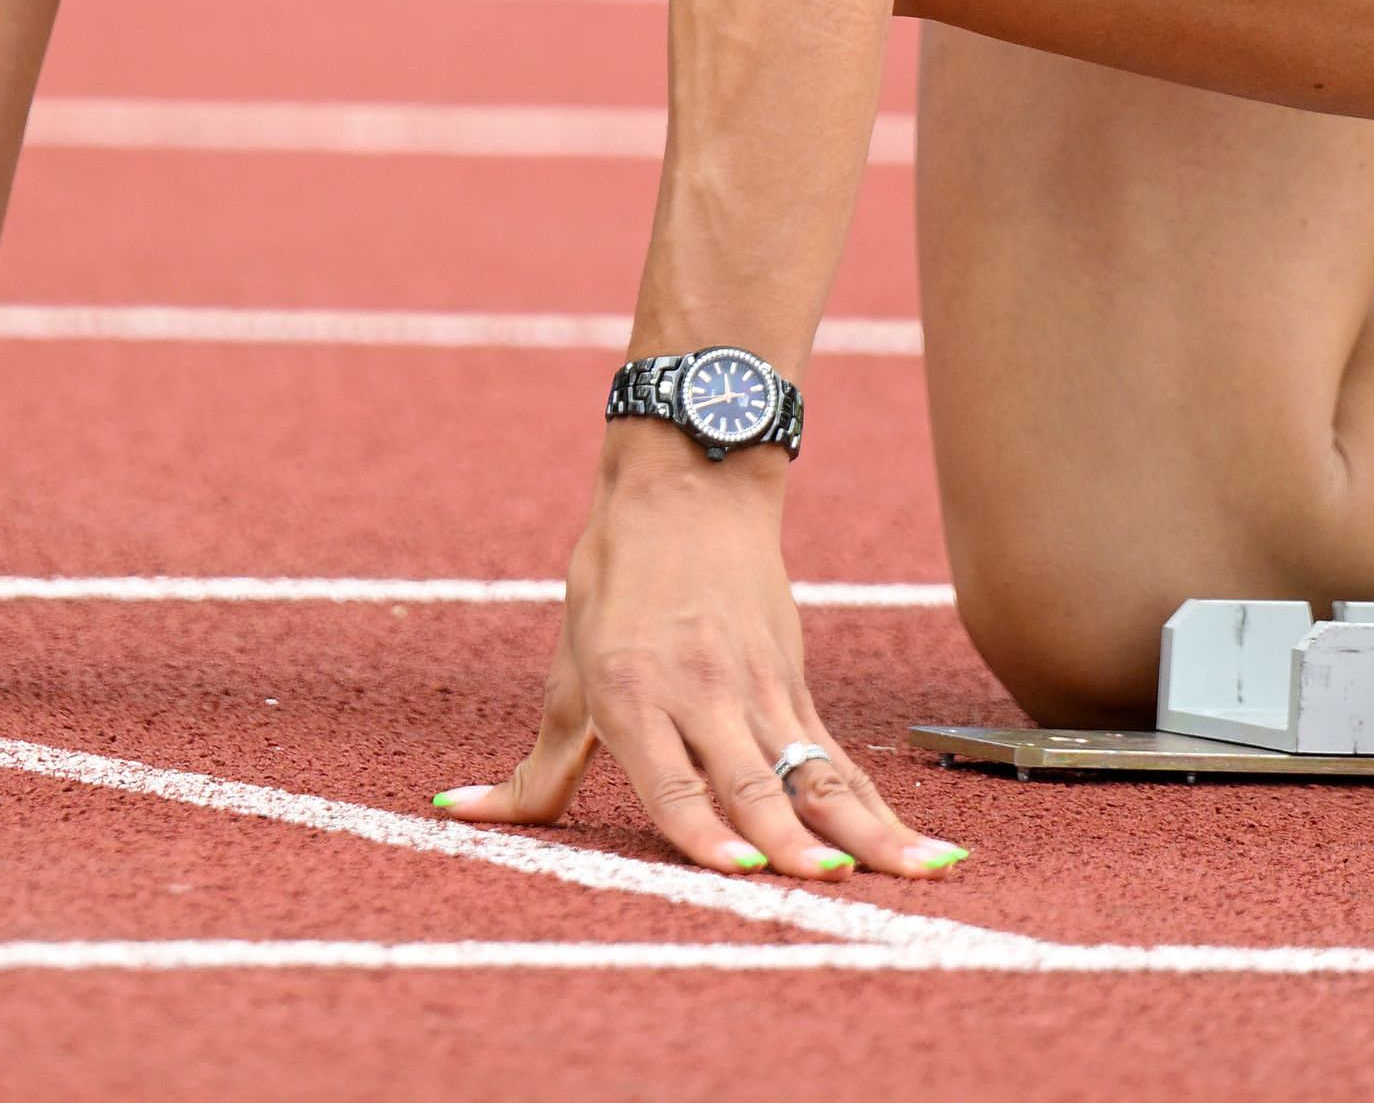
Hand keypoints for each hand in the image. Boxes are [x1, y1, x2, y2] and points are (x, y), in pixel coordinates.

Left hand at [432, 432, 967, 879]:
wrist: (688, 485)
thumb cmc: (614, 581)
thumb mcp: (568, 670)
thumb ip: (534, 767)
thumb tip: (455, 815)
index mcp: (634, 693)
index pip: (675, 779)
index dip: (707, 831)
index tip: (743, 871)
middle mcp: (702, 693)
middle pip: (756, 781)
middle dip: (795, 840)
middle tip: (832, 887)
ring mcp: (759, 689)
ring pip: (817, 772)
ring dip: (867, 831)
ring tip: (918, 871)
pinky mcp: (795, 685)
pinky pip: (837, 758)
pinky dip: (876, 806)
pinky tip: (918, 845)